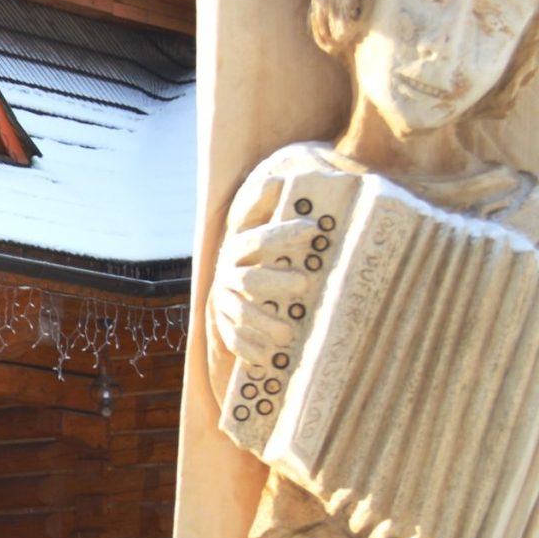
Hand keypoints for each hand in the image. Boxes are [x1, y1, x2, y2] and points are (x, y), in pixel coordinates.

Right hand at [210, 217, 323, 365]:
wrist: (235, 276)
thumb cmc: (262, 245)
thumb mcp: (261, 221)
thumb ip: (267, 203)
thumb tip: (281, 180)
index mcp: (239, 246)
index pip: (256, 238)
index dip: (282, 233)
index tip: (314, 229)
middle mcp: (229, 274)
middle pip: (247, 280)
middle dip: (274, 283)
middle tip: (304, 285)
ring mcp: (225, 301)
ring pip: (239, 314)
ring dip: (262, 324)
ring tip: (288, 333)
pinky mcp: (225, 325)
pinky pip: (232, 340)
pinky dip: (248, 350)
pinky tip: (267, 358)